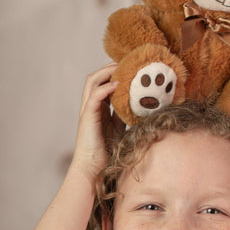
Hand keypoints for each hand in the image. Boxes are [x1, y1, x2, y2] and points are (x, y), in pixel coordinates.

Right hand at [70, 63, 124, 182]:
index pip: (104, 83)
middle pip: (96, 78)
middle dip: (110, 67)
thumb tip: (142, 107)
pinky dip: (105, 88)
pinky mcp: (87, 117)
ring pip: (92, 82)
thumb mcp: (121, 129)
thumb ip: (126, 116)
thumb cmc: (107, 151)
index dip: (115, 73)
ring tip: (121, 66)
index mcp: (99, 108)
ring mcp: (87, 110)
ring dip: (106, 72)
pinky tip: (117, 84)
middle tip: (127, 61)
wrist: (94, 168)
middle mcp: (92, 106)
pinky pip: (94, 97)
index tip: (131, 67)